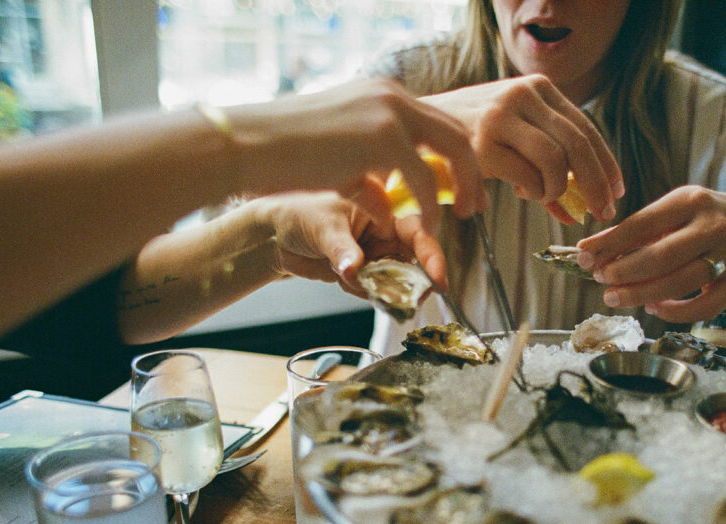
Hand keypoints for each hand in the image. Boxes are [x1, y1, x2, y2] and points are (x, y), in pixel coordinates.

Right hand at [227, 78, 487, 233]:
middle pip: (455, 131)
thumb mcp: (338, 164)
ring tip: (462, 216)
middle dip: (472, 170)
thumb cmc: (283, 157)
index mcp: (382, 95)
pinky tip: (430, 226)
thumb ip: (370, 179)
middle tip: (476, 204)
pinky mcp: (383, 136)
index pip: (436, 122)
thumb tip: (388, 207)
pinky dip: (432, 205)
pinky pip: (424, 177)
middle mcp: (391, 96)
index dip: (456, 157)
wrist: (249, 145)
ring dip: (463, 186)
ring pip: (450, 149)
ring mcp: (390, 111)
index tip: (463, 187)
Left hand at [249, 192, 447, 294]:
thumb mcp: (323, 227)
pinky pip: (373, 292)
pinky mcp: (362, 274)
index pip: (418, 233)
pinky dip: (364, 293)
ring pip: (394, 282)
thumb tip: (356, 271)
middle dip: (408, 282)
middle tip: (402, 296)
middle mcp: (385, 233)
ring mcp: (374, 256)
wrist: (273, 235)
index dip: (432, 257)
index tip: (438, 281)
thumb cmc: (298, 213)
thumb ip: (342, 251)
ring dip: (382, 290)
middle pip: (413, 263)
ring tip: (352, 279)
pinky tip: (343, 280)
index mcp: (384, 210)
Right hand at [421, 74, 623, 221]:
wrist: (419, 125)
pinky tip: (525, 192)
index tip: (616, 193)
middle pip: (578, 145)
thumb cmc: (474, 136)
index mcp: (538, 88)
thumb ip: (549, 163)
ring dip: (557, 190)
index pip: (586, 128)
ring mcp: (501, 116)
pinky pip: (527, 176)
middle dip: (596, 185)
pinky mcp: (481, 143)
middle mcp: (523, 95)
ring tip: (545, 197)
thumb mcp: (516, 136)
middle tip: (602, 212)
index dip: (607, 164)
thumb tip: (577, 209)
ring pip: (555, 161)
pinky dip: (535, 192)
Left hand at [577, 186, 725, 327]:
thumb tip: (588, 253)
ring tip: (615, 298)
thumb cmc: (701, 221)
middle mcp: (713, 225)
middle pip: (661, 256)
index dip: (610, 243)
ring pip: (680, 282)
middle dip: (624, 272)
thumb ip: (635, 230)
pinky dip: (676, 311)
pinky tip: (654, 309)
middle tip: (601, 282)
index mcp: (690, 200)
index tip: (584, 257)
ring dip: (643, 294)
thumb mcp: (673, 212)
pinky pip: (704, 305)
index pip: (642, 223)